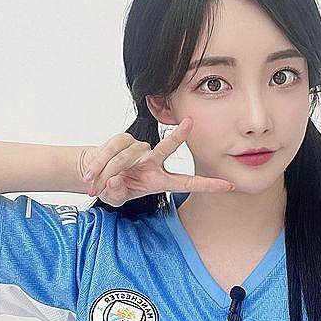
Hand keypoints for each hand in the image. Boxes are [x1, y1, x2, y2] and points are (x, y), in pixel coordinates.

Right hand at [78, 117, 234, 206]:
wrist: (95, 174)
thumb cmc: (114, 187)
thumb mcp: (115, 198)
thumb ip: (116, 194)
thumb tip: (115, 180)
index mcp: (159, 180)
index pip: (187, 182)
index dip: (207, 185)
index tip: (228, 186)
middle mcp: (152, 162)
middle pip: (167, 147)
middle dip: (178, 136)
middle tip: (189, 122)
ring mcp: (138, 150)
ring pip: (125, 158)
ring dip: (107, 173)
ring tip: (94, 185)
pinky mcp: (122, 140)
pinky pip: (111, 151)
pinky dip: (99, 166)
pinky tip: (92, 176)